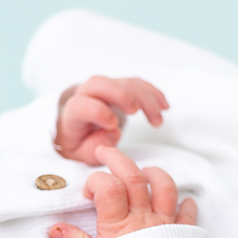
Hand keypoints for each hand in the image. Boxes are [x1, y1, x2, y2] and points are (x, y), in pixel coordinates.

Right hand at [49, 146, 196, 237]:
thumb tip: (54, 229)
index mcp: (118, 225)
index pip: (108, 186)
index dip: (96, 181)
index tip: (88, 192)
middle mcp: (143, 219)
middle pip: (133, 176)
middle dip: (118, 159)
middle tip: (106, 152)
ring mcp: (165, 225)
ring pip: (164, 186)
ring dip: (154, 173)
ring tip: (144, 171)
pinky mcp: (183, 236)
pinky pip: (187, 212)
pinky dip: (185, 203)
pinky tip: (181, 202)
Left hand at [54, 76, 168, 165]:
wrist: (78, 132)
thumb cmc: (79, 144)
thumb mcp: (81, 154)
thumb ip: (93, 147)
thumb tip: (111, 133)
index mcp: (73, 113)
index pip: (81, 105)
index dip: (98, 112)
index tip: (113, 125)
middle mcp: (86, 95)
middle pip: (100, 83)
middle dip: (120, 94)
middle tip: (136, 111)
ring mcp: (104, 89)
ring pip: (123, 82)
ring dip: (145, 98)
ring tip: (158, 120)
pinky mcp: (119, 87)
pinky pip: (136, 83)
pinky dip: (152, 92)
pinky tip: (164, 106)